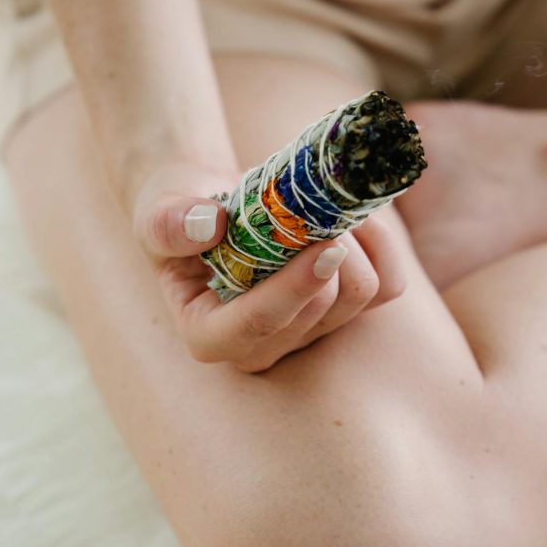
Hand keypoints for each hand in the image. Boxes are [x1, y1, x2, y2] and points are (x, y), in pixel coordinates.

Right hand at [133, 160, 407, 372]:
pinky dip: (380, 246)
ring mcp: (307, 332)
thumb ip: (170, 223)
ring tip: (323, 205)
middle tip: (309, 199)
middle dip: (324, 245)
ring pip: (358, 296)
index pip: (258, 325)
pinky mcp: (343, 312)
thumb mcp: (158, 213)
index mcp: (208, 335)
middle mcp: (261, 347)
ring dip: (353, 241)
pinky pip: (388, 286)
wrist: (212, 206)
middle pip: (319, 308)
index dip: (295, 288)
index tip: (325, 244)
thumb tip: (206, 225)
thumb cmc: (180, 213)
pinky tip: (354, 218)